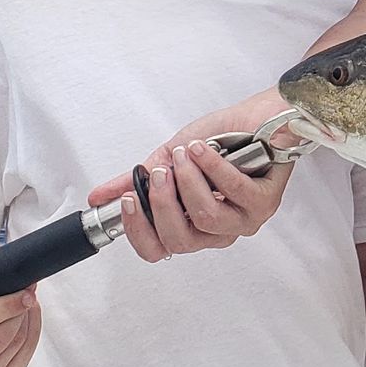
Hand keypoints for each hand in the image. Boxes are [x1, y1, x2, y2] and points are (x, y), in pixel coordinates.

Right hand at [106, 133, 299, 263]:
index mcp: (192, 225)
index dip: (138, 230)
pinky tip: (205, 149)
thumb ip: (137, 180)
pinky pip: (234, 192)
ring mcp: (243, 219)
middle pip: (179, 240)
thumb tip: (100, 196)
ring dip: (190, 180)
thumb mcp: (168, 159)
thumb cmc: (220, 139)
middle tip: (160, 172)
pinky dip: (214, 166)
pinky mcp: (265, 202)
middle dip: (163, 202)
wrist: (257, 116)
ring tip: (186, 154)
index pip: (158, 249)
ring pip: (206, 216)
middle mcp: (217, 230)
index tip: (130, 200)